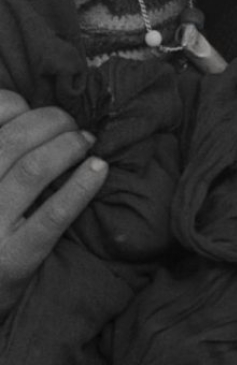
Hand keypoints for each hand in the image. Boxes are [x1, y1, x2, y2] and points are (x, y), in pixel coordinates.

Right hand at [0, 90, 107, 318]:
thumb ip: (2, 153)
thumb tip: (27, 109)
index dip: (15, 105)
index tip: (36, 111)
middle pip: (15, 139)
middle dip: (53, 122)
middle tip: (73, 126)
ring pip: (33, 169)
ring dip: (68, 146)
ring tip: (86, 142)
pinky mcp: (13, 259)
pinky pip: (52, 216)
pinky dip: (80, 187)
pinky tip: (98, 169)